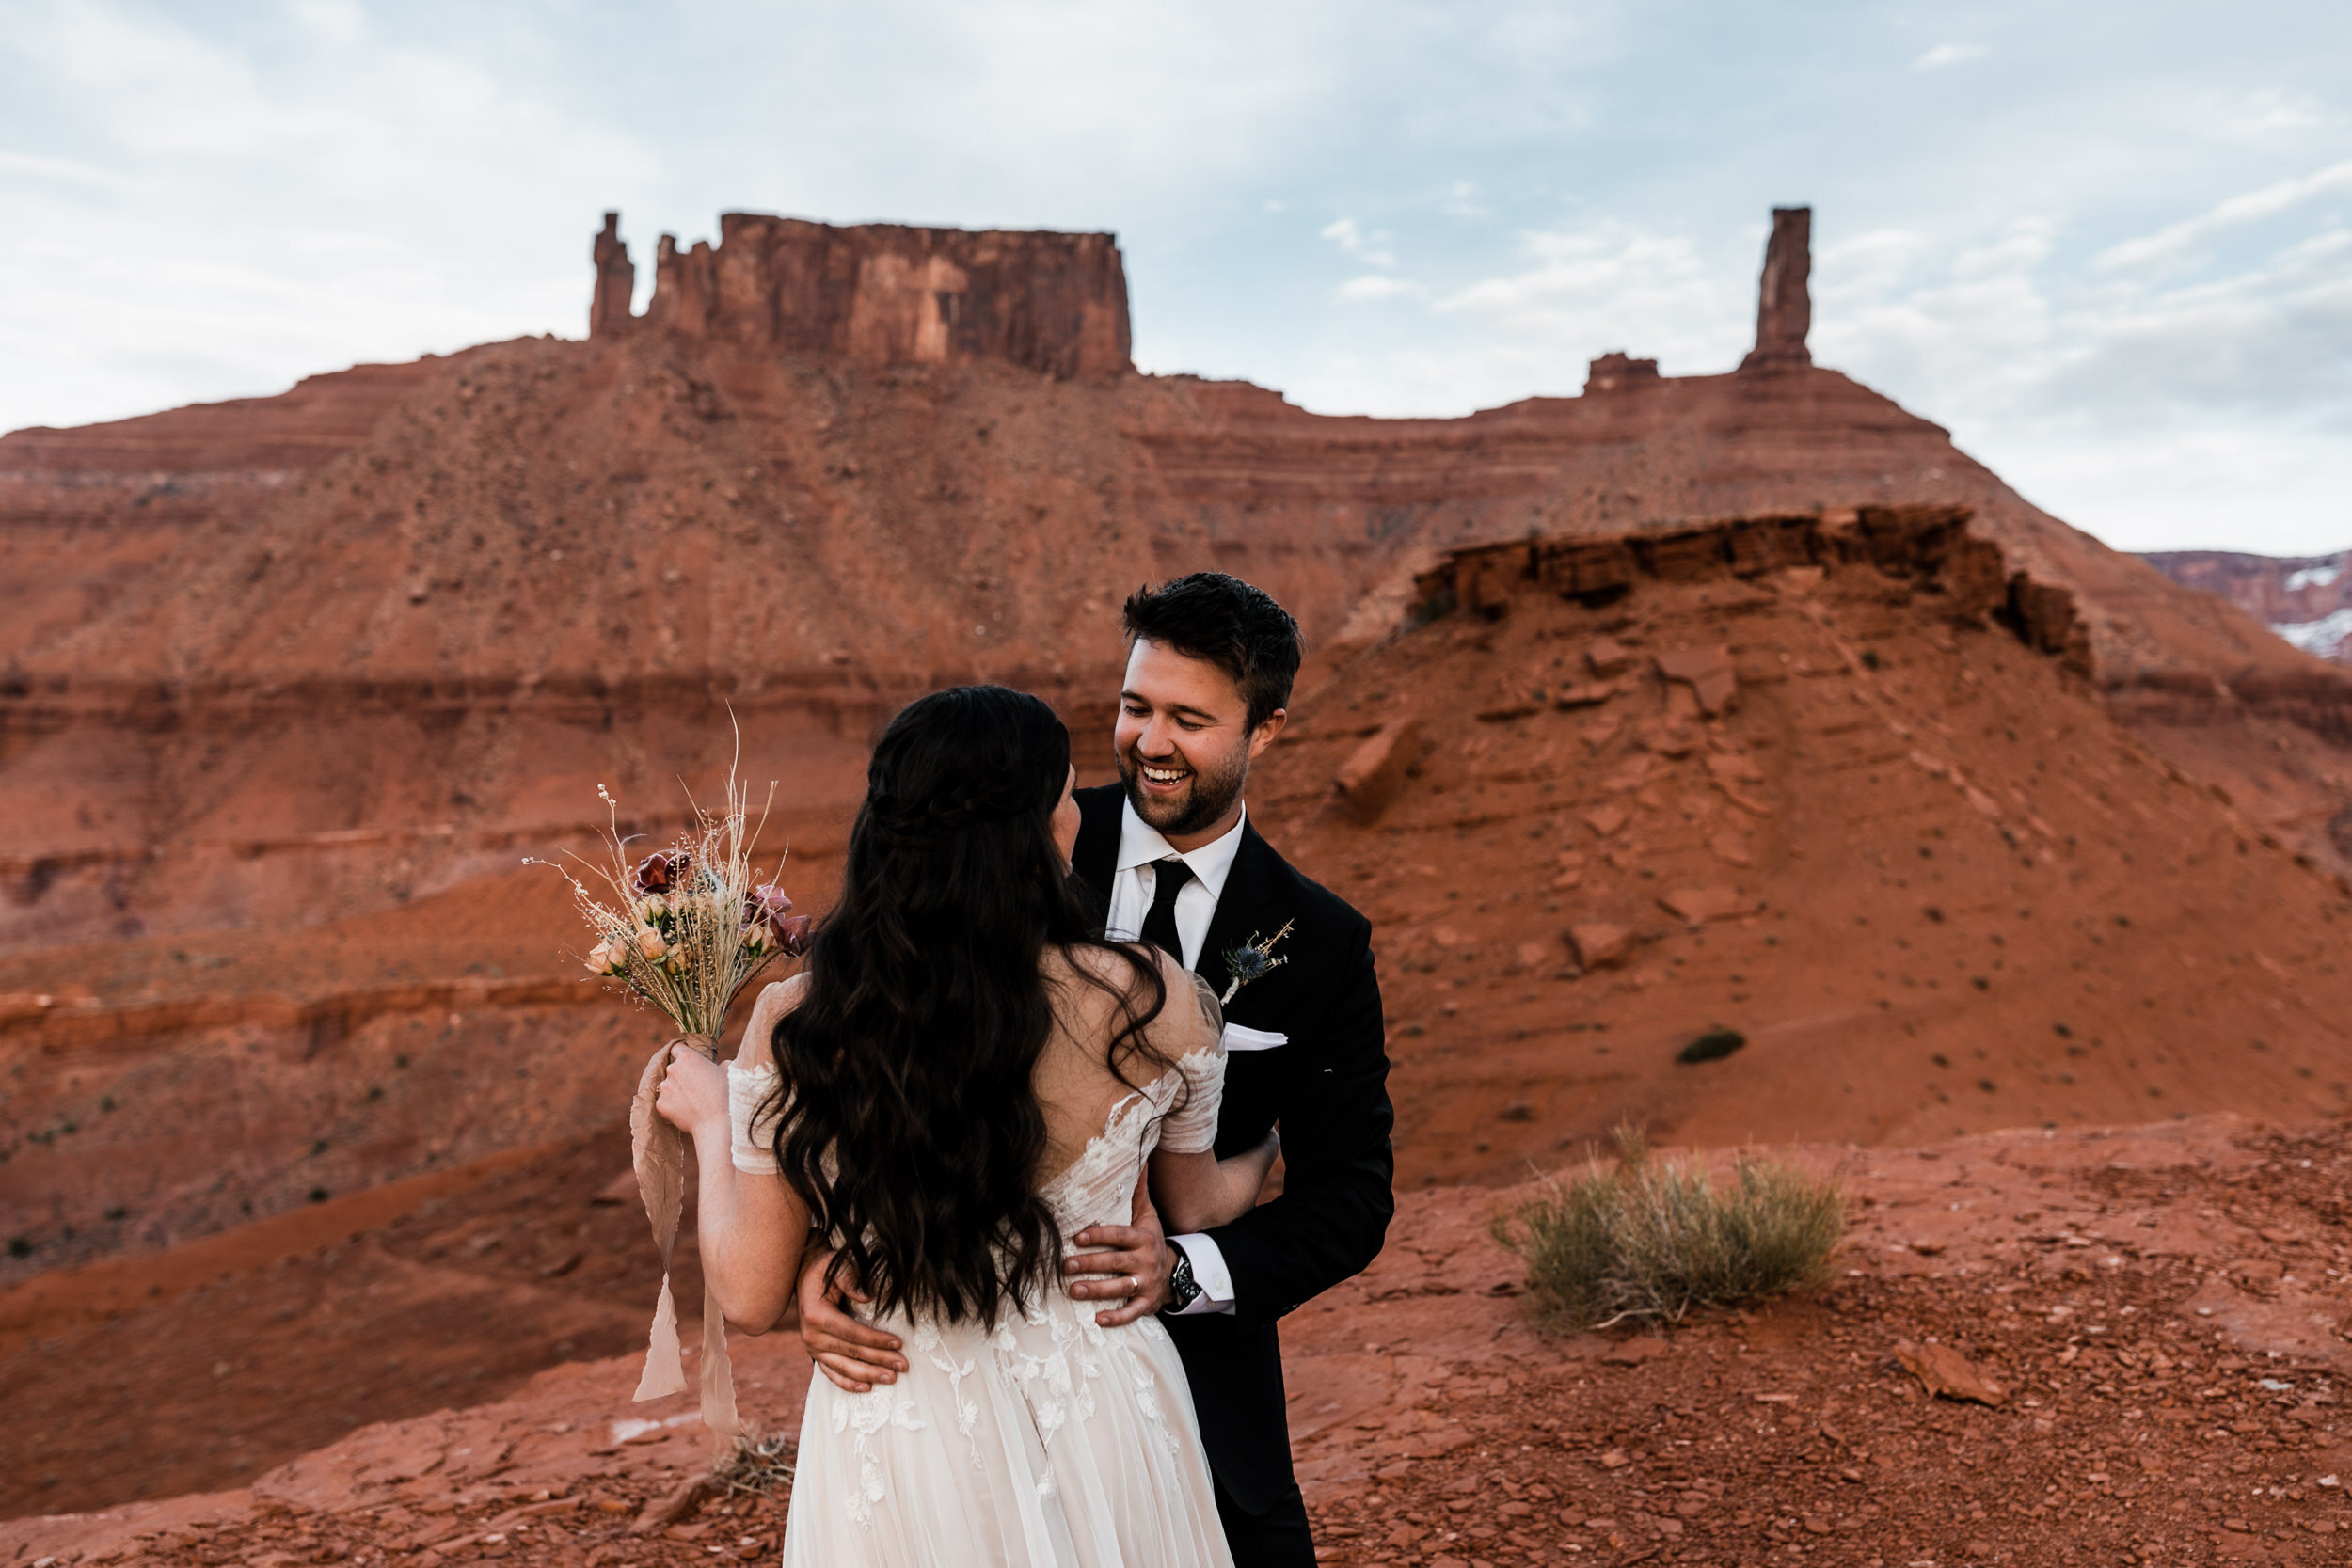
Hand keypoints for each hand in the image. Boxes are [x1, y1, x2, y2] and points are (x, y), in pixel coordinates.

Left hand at [651, 1040, 727, 1135]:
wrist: (716, 1122)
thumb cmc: (726, 1095)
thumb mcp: (728, 1072)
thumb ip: (721, 1064)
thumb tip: (723, 1065)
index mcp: (688, 1057)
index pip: (677, 1048)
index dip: (681, 1054)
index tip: (686, 1061)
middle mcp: (672, 1069)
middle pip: (672, 1068)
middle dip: (681, 1076)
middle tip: (695, 1087)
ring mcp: (664, 1087)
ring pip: (668, 1086)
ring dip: (676, 1091)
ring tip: (692, 1102)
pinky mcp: (660, 1104)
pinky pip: (665, 1102)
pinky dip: (673, 1106)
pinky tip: (687, 1112)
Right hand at [796, 1247, 906, 1392]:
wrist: (804, 1276)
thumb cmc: (825, 1270)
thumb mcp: (837, 1268)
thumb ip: (851, 1279)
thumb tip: (868, 1296)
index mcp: (817, 1316)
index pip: (852, 1332)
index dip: (875, 1339)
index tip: (898, 1343)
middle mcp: (812, 1336)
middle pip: (851, 1353)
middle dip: (879, 1360)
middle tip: (903, 1366)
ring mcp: (812, 1348)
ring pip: (843, 1367)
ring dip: (868, 1375)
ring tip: (892, 1379)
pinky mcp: (815, 1354)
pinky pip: (832, 1373)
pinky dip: (848, 1383)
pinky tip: (866, 1388)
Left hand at [1065, 1169, 1173, 1326]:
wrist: (1174, 1271)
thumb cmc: (1150, 1240)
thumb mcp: (1148, 1216)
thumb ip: (1138, 1192)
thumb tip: (1138, 1160)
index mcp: (1143, 1238)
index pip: (1119, 1235)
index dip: (1099, 1236)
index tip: (1077, 1237)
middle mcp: (1145, 1261)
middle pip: (1116, 1262)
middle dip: (1091, 1263)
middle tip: (1066, 1265)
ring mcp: (1147, 1283)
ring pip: (1121, 1287)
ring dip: (1096, 1290)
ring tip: (1073, 1290)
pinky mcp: (1147, 1303)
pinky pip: (1132, 1312)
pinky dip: (1116, 1318)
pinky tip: (1098, 1320)